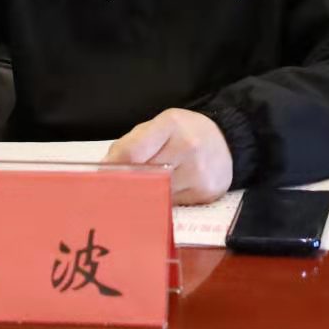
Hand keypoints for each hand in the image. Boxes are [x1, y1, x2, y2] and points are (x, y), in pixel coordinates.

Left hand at [103, 108, 232, 203]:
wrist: (226, 142)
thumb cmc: (184, 132)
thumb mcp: (159, 125)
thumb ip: (132, 143)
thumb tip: (106, 168)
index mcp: (171, 124)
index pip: (134, 150)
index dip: (114, 166)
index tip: (102, 175)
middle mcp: (188, 147)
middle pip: (145, 175)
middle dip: (127, 183)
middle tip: (113, 191)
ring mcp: (199, 173)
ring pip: (157, 194)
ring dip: (144, 195)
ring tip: (138, 193)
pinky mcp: (206, 194)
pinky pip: (173, 205)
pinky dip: (163, 202)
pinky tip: (163, 195)